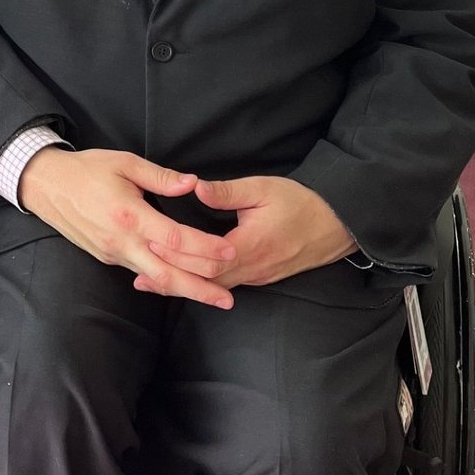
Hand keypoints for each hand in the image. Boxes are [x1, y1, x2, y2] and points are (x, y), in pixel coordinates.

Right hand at [17, 147, 235, 308]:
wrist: (47, 186)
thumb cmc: (86, 170)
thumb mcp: (124, 162)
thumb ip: (161, 176)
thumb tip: (193, 184)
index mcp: (130, 214)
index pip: (175, 239)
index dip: (205, 248)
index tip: (230, 251)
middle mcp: (123, 240)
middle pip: (168, 273)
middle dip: (201, 287)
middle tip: (229, 298)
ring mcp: (114, 253)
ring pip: (156, 279)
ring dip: (186, 291)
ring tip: (214, 298)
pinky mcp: (108, 258)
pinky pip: (141, 273)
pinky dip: (165, 281)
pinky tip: (182, 284)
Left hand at [139, 175, 354, 292]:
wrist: (336, 225)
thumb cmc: (299, 203)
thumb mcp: (262, 189)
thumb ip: (226, 192)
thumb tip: (194, 187)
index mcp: (249, 246)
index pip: (205, 260)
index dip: (175, 255)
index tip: (149, 245)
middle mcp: (252, 269)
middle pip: (204, 280)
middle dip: (171, 277)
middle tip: (138, 272)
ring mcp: (257, 276)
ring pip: (213, 287)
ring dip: (183, 284)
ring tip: (150, 281)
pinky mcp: (260, 276)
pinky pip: (225, 285)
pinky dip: (201, 283)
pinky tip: (184, 279)